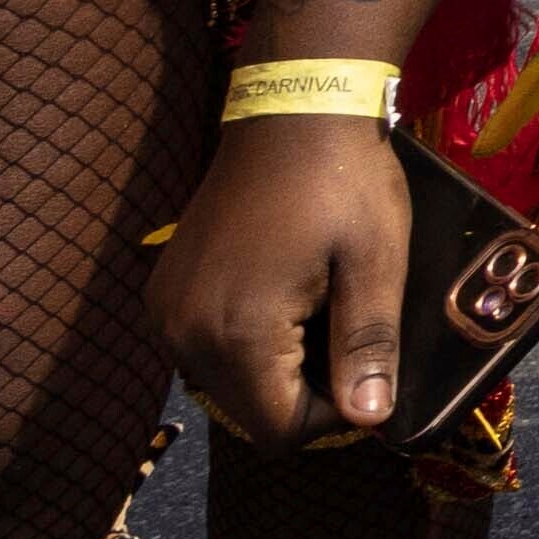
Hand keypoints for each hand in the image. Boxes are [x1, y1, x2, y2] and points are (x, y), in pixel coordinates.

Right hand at [157, 113, 419, 444]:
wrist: (293, 108)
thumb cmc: (344, 182)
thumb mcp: (375, 263)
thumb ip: (367, 346)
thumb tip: (369, 421)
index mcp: (236, 333)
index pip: (279, 430)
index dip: (332, 417)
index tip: (365, 367)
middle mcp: (183, 333)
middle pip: (248, 412)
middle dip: (303, 391)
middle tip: (345, 332)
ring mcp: (165, 311)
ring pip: (225, 383)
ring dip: (273, 367)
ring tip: (317, 308)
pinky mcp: (162, 290)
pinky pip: (203, 347)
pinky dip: (243, 341)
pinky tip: (282, 295)